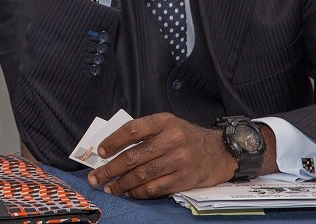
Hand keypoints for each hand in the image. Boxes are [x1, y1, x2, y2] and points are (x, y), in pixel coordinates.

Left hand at [87, 113, 235, 198]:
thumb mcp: (168, 124)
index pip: (133, 129)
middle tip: (95, 177)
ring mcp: (179, 160)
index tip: (101, 151)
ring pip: (142, 175)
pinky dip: (139, 192)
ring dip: (121, 184)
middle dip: (110, 168)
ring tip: (109, 188)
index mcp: (165, 121)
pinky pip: (155, 188)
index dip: (114, 141)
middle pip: (133, 156)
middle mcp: (172, 139)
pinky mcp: (184, 179)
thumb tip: (113, 148)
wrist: (220, 151)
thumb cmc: (187, 137)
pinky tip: (129, 193)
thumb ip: (145, 133)